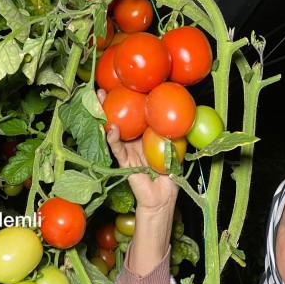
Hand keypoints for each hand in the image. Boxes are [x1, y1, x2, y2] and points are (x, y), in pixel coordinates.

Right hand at [99, 89, 177, 211]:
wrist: (163, 197)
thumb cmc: (170, 175)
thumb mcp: (176, 149)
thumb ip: (176, 134)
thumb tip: (184, 115)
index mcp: (147, 135)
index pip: (139, 114)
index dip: (132, 101)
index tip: (126, 86)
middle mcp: (135, 140)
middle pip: (123, 119)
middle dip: (112, 104)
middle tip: (105, 89)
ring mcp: (128, 149)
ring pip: (115, 129)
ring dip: (106, 115)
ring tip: (100, 101)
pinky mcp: (124, 161)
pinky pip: (117, 148)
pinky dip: (113, 138)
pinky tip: (110, 128)